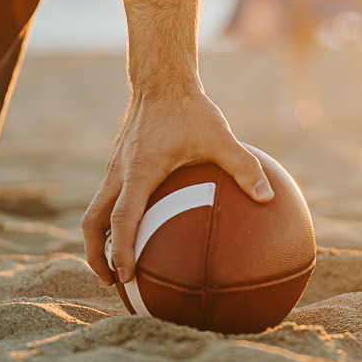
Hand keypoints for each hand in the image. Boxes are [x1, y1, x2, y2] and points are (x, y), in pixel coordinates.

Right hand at [81, 89, 273, 285]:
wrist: (161, 80)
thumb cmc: (191, 109)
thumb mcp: (221, 136)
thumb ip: (244, 167)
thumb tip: (268, 198)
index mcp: (139, 171)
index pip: (122, 218)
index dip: (120, 250)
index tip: (124, 276)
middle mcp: (118, 173)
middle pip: (93, 222)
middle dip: (97, 255)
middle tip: (112, 282)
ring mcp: (114, 171)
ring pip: (95, 213)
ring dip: (99, 242)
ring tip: (115, 269)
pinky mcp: (117, 168)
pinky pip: (107, 202)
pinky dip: (112, 224)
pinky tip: (134, 236)